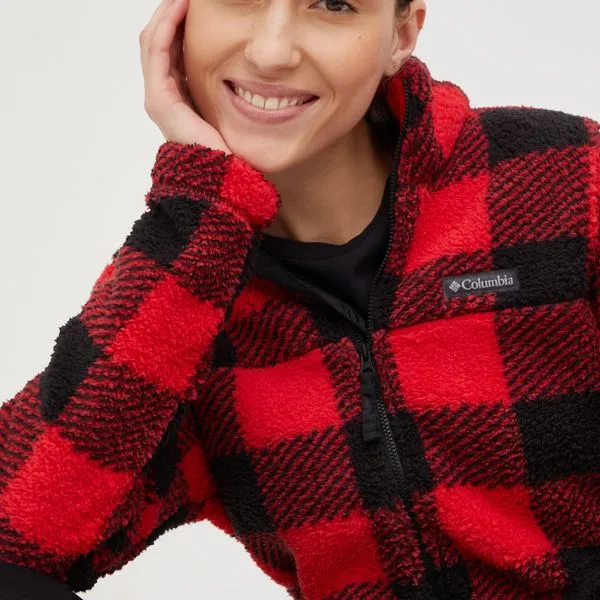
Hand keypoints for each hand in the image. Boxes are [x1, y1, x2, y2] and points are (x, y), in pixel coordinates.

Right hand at [139, 0, 230, 152]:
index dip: (178, 22)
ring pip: (153, 40)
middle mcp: (162, 93)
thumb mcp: (224, 107)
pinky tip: (179, 6)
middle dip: (169, 13)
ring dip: (166, 12)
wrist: (220, 173)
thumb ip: (221, 86)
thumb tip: (241, 65)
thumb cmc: (227, 147)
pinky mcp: (159, 98)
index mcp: (177, 94)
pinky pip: (157, 50)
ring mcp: (157, 95)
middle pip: (157, 40)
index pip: (169, 48)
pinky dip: (167, 25)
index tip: (194, 3)